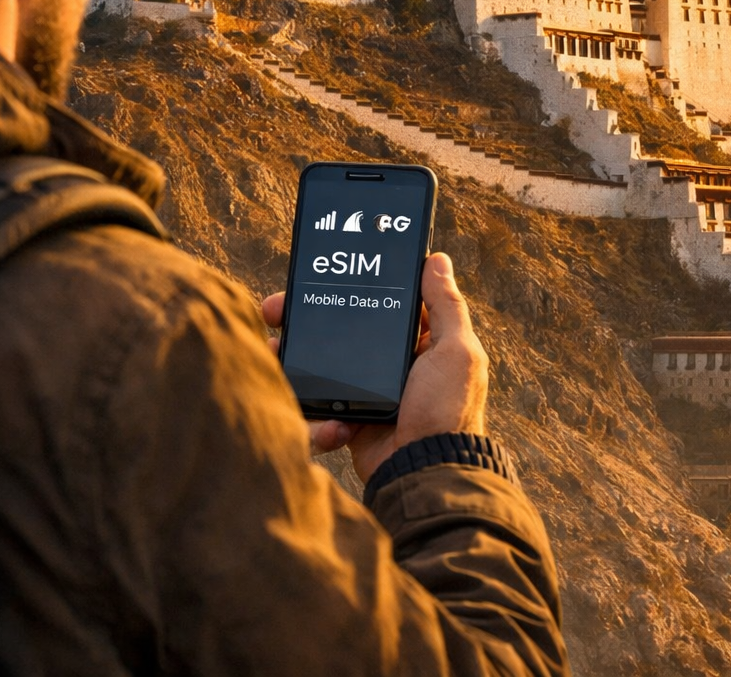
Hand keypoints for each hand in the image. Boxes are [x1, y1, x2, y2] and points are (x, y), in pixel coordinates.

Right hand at [261, 253, 488, 482]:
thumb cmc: (447, 410)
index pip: (377, 304)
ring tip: (274, 354)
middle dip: (303, 321)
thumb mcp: (456, 352)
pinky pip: (318, 406)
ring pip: (319, 366)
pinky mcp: (349, 418)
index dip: (347, 289)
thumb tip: (436, 259)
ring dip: (292, 360)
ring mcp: (367, 391)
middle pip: (338, 331)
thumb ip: (446, 306)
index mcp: (418, 342)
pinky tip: (331, 423)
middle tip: (274, 313)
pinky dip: (316, 414)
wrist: (425, 471)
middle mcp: (391, 364)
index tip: (316, 278)